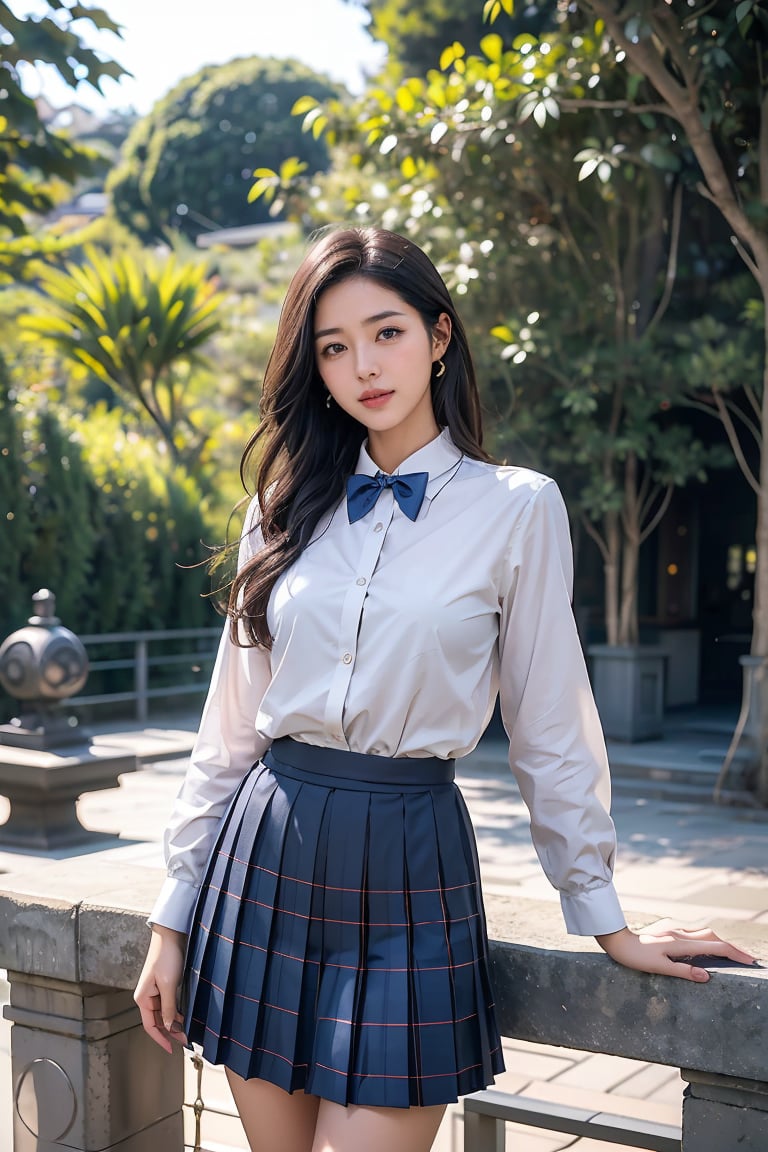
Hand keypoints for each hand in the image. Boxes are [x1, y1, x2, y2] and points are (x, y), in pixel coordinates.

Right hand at [134, 924, 188, 1052]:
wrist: (171, 935)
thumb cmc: (166, 957)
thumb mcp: (168, 984)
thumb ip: (169, 1007)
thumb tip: (170, 1028)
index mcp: (143, 998)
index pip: (150, 1026)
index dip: (161, 1039)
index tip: (172, 1049)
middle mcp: (147, 997)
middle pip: (158, 1022)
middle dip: (171, 1032)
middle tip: (186, 1040)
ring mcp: (155, 991)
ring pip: (165, 1014)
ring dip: (175, 1023)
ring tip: (188, 1030)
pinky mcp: (164, 985)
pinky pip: (169, 1004)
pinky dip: (177, 1012)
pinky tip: (186, 1016)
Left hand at [595, 925, 756, 981]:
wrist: (618, 941)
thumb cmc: (636, 957)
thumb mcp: (659, 967)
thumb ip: (683, 971)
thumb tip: (707, 977)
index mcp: (681, 943)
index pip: (715, 947)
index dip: (734, 953)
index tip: (749, 961)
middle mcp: (681, 934)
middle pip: (714, 938)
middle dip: (732, 947)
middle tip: (747, 959)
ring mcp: (676, 932)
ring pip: (705, 934)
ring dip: (721, 943)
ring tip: (733, 955)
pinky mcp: (671, 933)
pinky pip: (696, 936)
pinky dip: (709, 942)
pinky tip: (709, 949)